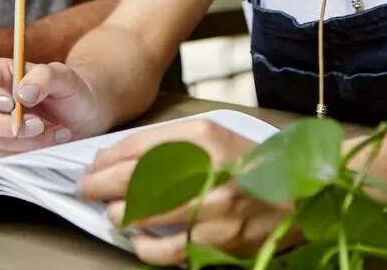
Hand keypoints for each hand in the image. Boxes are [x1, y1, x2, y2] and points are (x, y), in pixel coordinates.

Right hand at [0, 59, 105, 155]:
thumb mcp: (64, 76)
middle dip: (6, 125)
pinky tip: (53, 140)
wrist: (86, 116)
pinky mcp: (6, 150)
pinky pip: (5, 158)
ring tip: (56, 130)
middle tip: (38, 123)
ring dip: (26, 140)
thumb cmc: (71, 91)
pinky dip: (30, 152)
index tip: (9, 103)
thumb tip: (21, 93)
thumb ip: (44, 76)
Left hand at [80, 119, 295, 265]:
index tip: (93, 166)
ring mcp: (212, 207)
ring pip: (144, 215)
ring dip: (120, 216)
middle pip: (133, 178)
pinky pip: (166, 250)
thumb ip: (168, 142)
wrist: (297, 198)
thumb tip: (117, 158)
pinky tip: (140, 241)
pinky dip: (145, 247)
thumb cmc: (249, 165)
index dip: (107, 158)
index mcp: (204, 136)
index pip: (138, 145)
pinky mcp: (217, 241)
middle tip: (88, 190)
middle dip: (100, 185)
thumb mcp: (213, 137)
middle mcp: (206, 168)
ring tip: (115, 214)